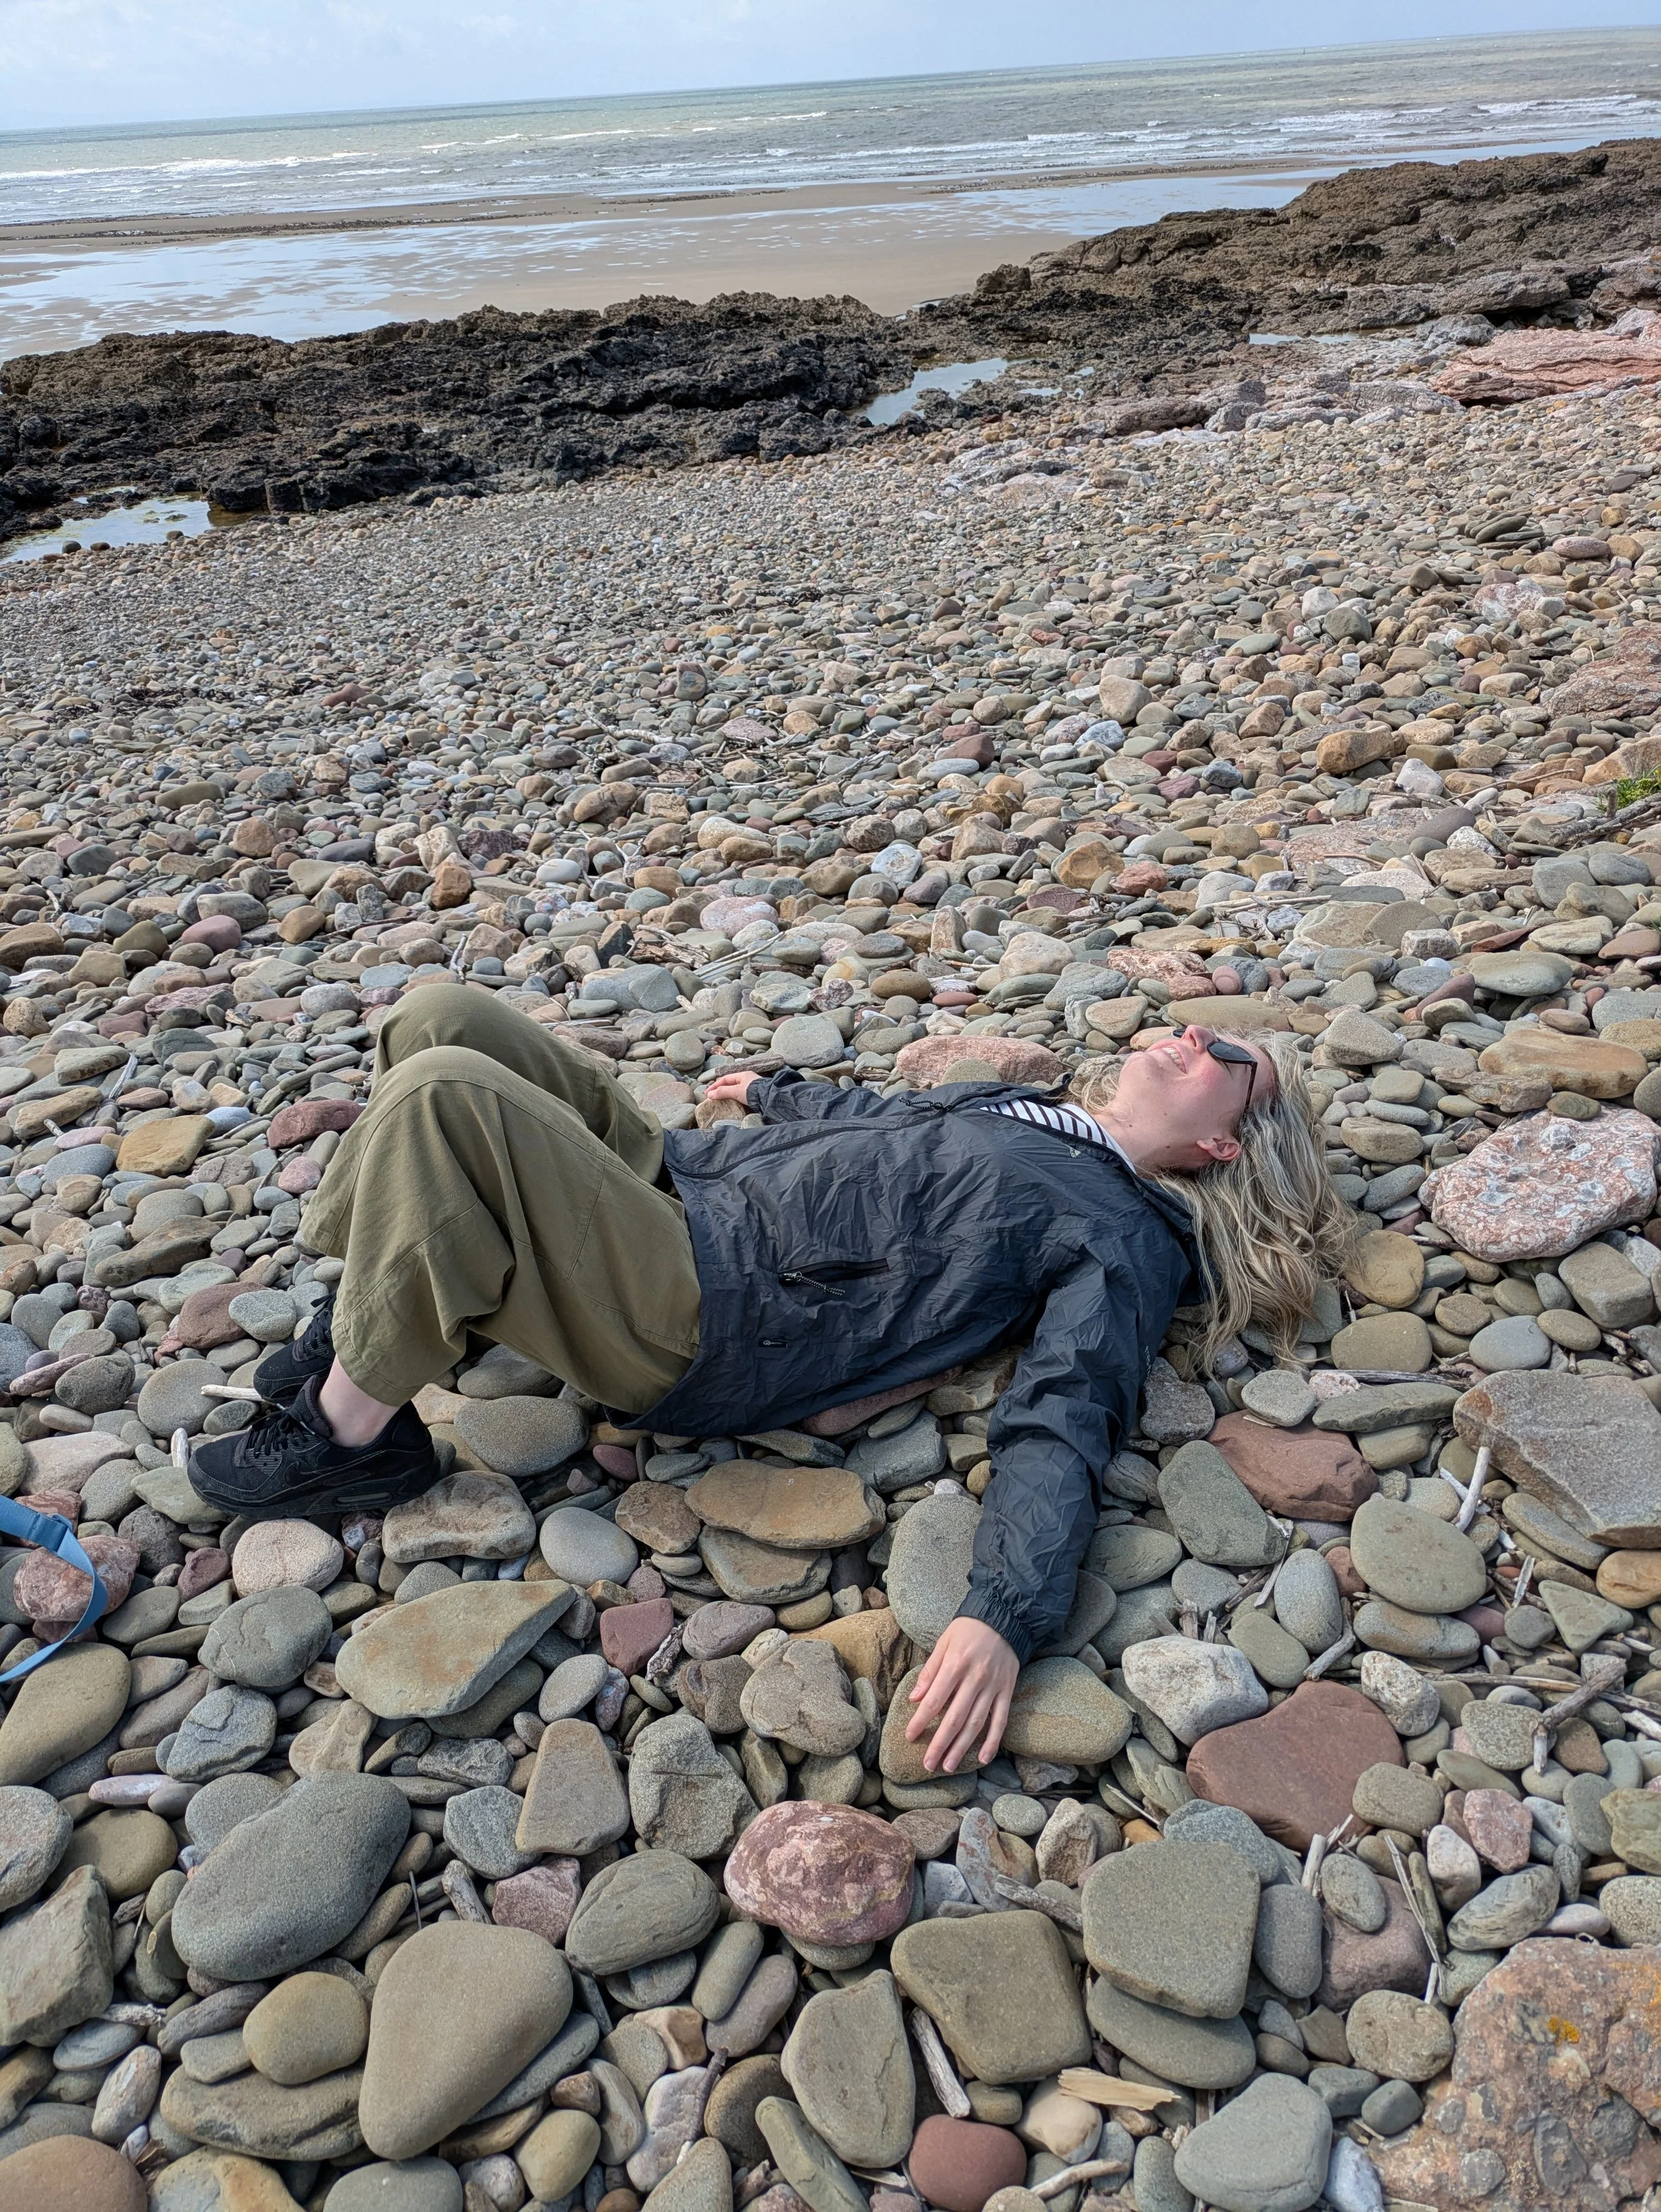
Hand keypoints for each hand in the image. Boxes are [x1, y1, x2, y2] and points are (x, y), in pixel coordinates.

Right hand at [702, 1071, 759, 1105]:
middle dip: (720, 1090)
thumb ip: (722, 1092)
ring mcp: (751, 1087)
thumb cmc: (753, 1092)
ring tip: (719, 1101)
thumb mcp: (736, 1091)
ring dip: (726, 1094)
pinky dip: (734, 1098)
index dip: (715, 1086)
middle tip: (711, 1097)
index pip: (725, 1079)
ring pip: (735, 1090)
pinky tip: (731, 1103)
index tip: (707, 1093)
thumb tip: (710, 1094)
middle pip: (730, 1084)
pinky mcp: (754, 1095)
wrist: (769, 1099)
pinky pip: (740, 1095)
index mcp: (743, 1074)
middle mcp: (747, 1079)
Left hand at [905, 1616, 1018, 1773]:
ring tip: (947, 1766)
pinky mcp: (1007, 1691)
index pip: (935, 1699)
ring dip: (961, 1748)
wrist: (1005, 1618)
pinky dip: (993, 1741)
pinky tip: (983, 1759)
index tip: (909, 1736)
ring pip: (975, 1724)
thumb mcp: (944, 1642)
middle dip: (939, 1744)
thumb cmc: (968, 1629)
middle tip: (927, 1764)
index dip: (921, 1720)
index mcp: (955, 1665)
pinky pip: (1000, 1720)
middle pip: (954, 1718)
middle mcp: (975, 1679)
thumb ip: (930, 1672)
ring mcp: (993, 1687)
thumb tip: (914, 1699)